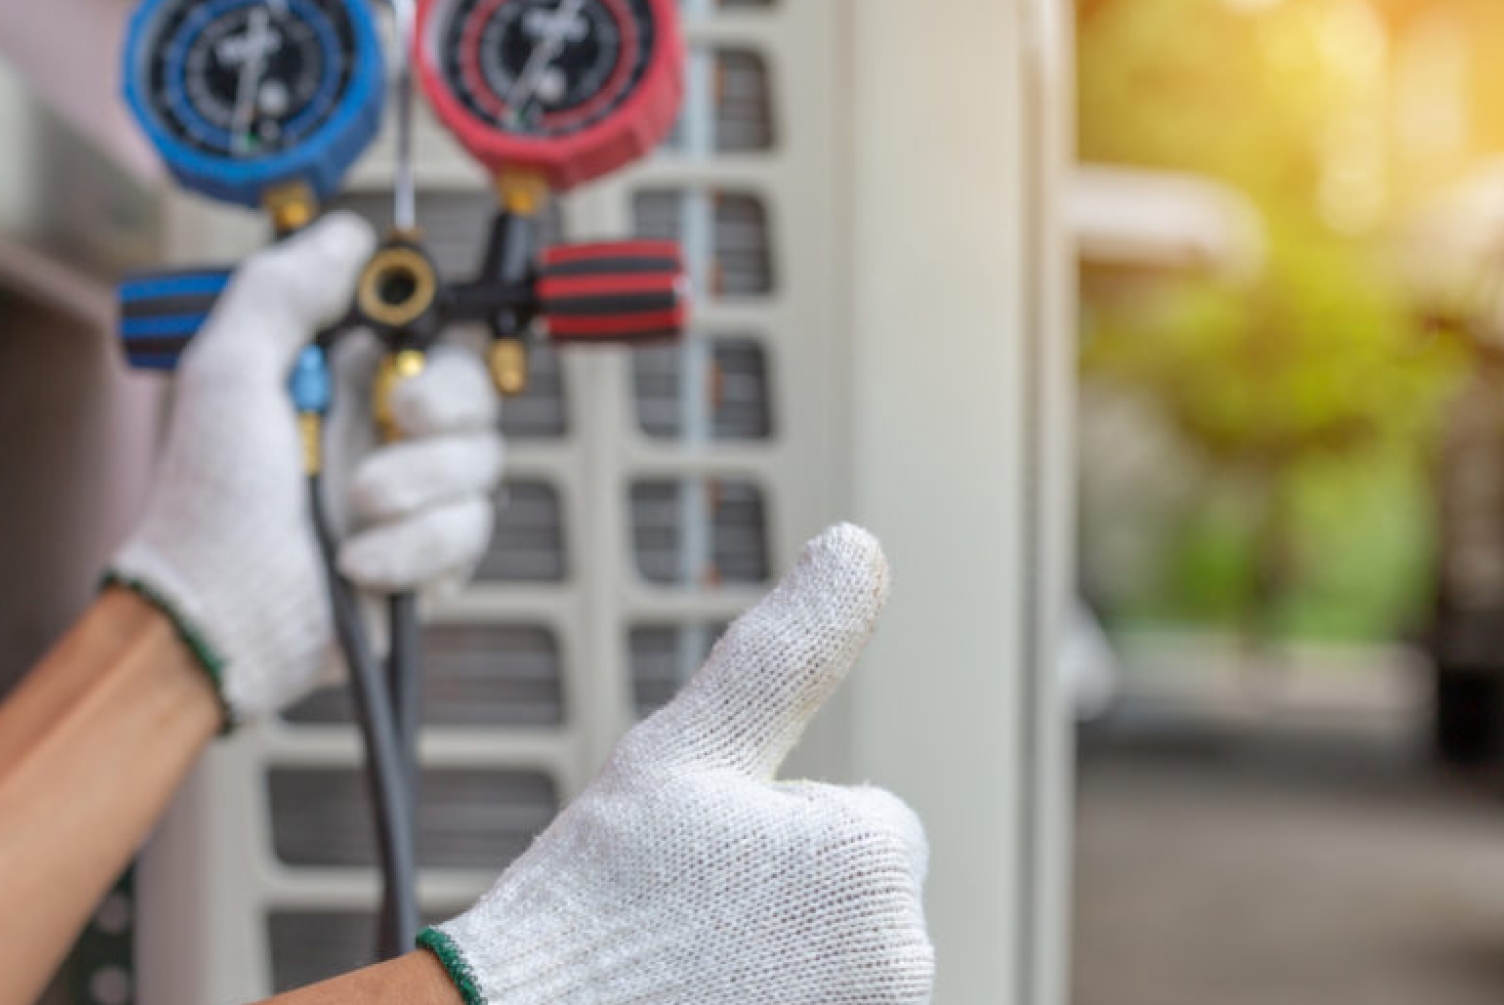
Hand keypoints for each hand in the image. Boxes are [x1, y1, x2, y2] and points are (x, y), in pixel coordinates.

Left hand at [108, 213, 502, 723]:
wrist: (219, 613)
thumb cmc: (209, 499)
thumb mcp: (227, 369)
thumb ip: (280, 289)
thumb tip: (349, 234)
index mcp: (346, 379)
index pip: (429, 329)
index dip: (437, 326)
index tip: (413, 335)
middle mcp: (388, 432)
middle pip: (477, 388)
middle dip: (446, 401)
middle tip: (402, 416)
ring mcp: (415, 496)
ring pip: (482, 461)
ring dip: (418, 483)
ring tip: (354, 507)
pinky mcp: (431, 557)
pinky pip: (469, 532)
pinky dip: (414, 546)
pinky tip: (358, 562)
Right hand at [418, 524, 933, 1004]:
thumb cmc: (597, 897)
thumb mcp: (689, 746)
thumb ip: (790, 649)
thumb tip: (859, 545)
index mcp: (877, 854)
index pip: (857, 815)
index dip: (768, 830)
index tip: (700, 867)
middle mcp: (906, 957)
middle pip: (855, 893)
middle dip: (784, 898)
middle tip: (690, 921)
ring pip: (838, 957)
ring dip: (780, 958)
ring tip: (692, 972)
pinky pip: (823, 1001)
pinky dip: (773, 1000)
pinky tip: (712, 1004)